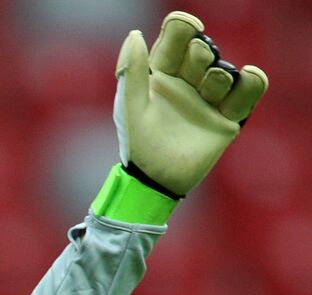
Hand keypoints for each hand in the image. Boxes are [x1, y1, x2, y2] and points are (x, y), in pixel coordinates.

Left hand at [116, 11, 267, 196]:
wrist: (154, 180)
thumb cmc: (137, 142)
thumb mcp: (130, 105)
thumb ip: (131, 71)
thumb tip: (136, 34)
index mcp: (162, 75)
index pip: (175, 42)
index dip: (182, 29)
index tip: (189, 27)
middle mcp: (187, 83)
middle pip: (203, 53)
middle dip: (201, 54)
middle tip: (198, 63)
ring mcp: (209, 100)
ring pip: (224, 72)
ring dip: (218, 75)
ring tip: (210, 86)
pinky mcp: (228, 118)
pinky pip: (248, 93)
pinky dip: (252, 82)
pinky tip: (248, 76)